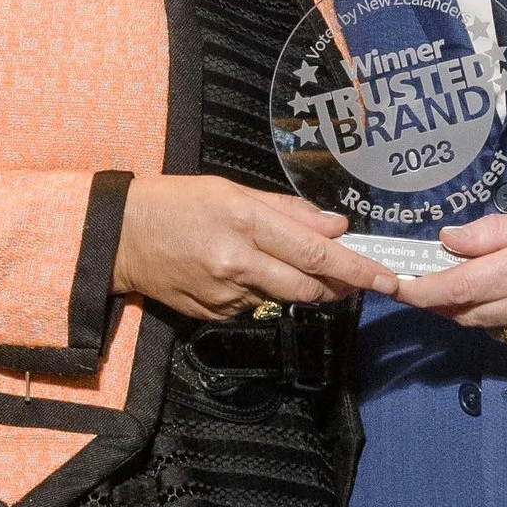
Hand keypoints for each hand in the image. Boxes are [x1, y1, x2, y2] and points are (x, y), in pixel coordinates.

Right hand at [112, 176, 399, 320]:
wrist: (120, 237)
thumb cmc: (177, 203)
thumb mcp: (232, 191)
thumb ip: (288, 212)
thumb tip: (336, 226)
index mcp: (246, 223)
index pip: (316, 254)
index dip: (356, 269)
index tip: (386, 279)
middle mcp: (238, 263)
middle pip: (309, 288)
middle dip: (338, 287)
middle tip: (355, 279)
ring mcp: (226, 294)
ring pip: (283, 298)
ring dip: (295, 285)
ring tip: (272, 259)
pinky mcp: (214, 314)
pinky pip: (255, 306)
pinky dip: (260, 291)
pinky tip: (237, 271)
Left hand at [393, 202, 506, 360]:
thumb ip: (500, 232)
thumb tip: (451, 240)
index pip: (458, 286)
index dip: (422, 289)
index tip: (398, 285)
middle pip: (469, 312)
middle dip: (447, 297)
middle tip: (436, 277)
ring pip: (495, 329)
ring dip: (485, 309)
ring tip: (505, 281)